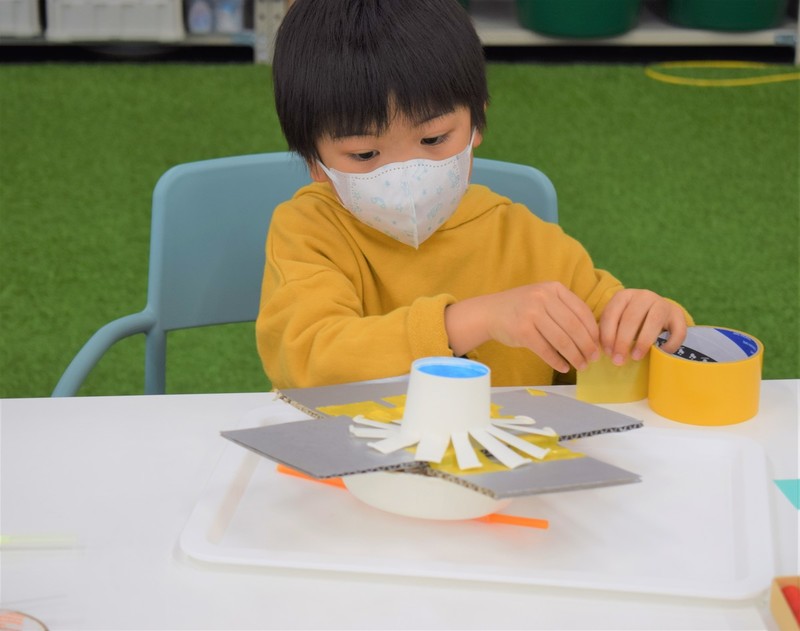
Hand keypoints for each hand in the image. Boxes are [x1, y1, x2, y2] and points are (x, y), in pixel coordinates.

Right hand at [446, 282, 600, 372]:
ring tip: (581, 366)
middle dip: (587, 346)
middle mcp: (543, 298)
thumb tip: (592, 336)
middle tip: (593, 359)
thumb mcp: (543, 298)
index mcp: (553, 288)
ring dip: (574, 356)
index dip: (593, 331)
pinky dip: (556, 361)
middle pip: (574, 327)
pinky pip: (545, 350)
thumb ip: (564, 309)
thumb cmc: (521, 308)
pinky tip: (563, 367)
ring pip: (562, 340)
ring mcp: (531, 313)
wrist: (489, 312)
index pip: (582, 311)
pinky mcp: (522, 331)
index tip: (598, 345)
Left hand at [599, 289, 686, 364]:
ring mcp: (663, 303)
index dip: (607, 335)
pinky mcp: (678, 314)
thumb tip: (608, 352)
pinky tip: (661, 352)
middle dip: (623, 341)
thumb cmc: (632, 322)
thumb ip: (611, 332)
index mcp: (624, 296)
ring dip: (643, 341)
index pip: (611, 314)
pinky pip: (677, 330)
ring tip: (636, 357)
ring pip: (654, 320)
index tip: (608, 353)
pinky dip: (670, 344)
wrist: (658, 314)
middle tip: (619, 360)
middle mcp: (643, 296)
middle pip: (631, 317)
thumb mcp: (618, 322)